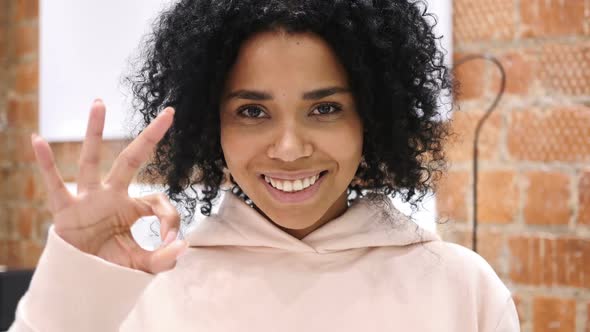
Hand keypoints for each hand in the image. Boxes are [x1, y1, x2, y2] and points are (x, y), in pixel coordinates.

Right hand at [31, 99, 187, 273]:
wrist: (84, 278)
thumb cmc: (114, 265)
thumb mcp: (145, 264)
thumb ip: (165, 258)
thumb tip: (183, 246)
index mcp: (133, 206)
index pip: (159, 201)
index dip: (170, 220)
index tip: (171, 240)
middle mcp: (112, 195)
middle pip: (132, 159)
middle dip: (150, 137)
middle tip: (169, 112)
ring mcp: (88, 199)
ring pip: (91, 161)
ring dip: (94, 132)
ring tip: (99, 103)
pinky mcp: (66, 210)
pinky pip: (54, 183)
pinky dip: (45, 163)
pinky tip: (37, 139)